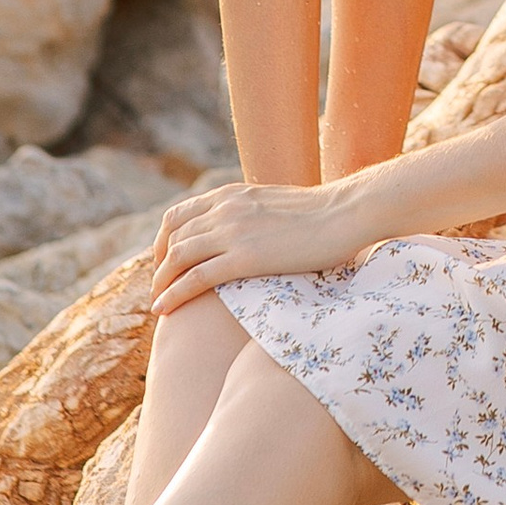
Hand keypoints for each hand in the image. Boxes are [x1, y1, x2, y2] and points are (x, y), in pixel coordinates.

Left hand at [151, 171, 381, 311]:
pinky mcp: (245, 257)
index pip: (178, 215)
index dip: (163, 241)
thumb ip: (253, 214)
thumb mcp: (275, 204)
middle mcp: (225, 209)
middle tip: (161, 288)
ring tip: (158, 303)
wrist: (346, 213)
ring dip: (161, 282)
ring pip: (177, 258)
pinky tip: (164, 310)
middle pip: (172, 238)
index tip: (165, 264)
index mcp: (231, 194)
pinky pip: (195, 278)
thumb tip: (249, 231)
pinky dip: (173, 294)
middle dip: (159, 265)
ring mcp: (233, 231)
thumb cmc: (322, 215)